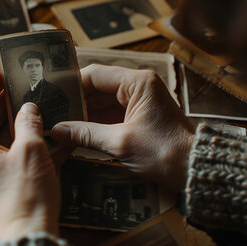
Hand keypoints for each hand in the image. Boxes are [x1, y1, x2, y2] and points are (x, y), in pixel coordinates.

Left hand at [0, 70, 69, 240]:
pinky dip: (13, 146)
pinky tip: (34, 137)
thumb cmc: (27, 196)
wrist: (29, 237)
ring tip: (29, 108)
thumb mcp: (31, 150)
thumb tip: (28, 109)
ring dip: (10, 125)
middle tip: (18, 88)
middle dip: (1, 106)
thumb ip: (28, 122)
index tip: (1, 72)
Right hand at [51, 64, 194, 189]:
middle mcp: (138, 86)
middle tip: (50, 113)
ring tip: (58, 124)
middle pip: (96, 88)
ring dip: (82, 114)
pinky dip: (93, 123)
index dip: (70, 86)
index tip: (50, 96)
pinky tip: (75, 132)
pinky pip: (109, 115)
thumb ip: (85, 134)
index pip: (94, 75)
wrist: (195, 170)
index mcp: (137, 82)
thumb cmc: (165, 153)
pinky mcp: (138, 117)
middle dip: (74, 102)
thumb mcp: (120, 143)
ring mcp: (138, 102)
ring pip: (101, 102)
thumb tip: (57, 130)